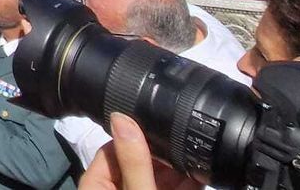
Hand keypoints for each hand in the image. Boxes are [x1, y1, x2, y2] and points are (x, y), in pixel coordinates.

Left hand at [80, 114, 203, 189]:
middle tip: (184, 135)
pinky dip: (186, 182)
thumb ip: (133, 161)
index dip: (134, 135)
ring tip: (197, 151)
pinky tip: (202, 172)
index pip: (111, 148)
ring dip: (177, 167)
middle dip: (162, 151)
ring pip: (158, 177)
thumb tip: (121, 117)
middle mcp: (117, 188)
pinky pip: (173, 189)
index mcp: (97, 185)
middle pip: (139, 161)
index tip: (157, 122)